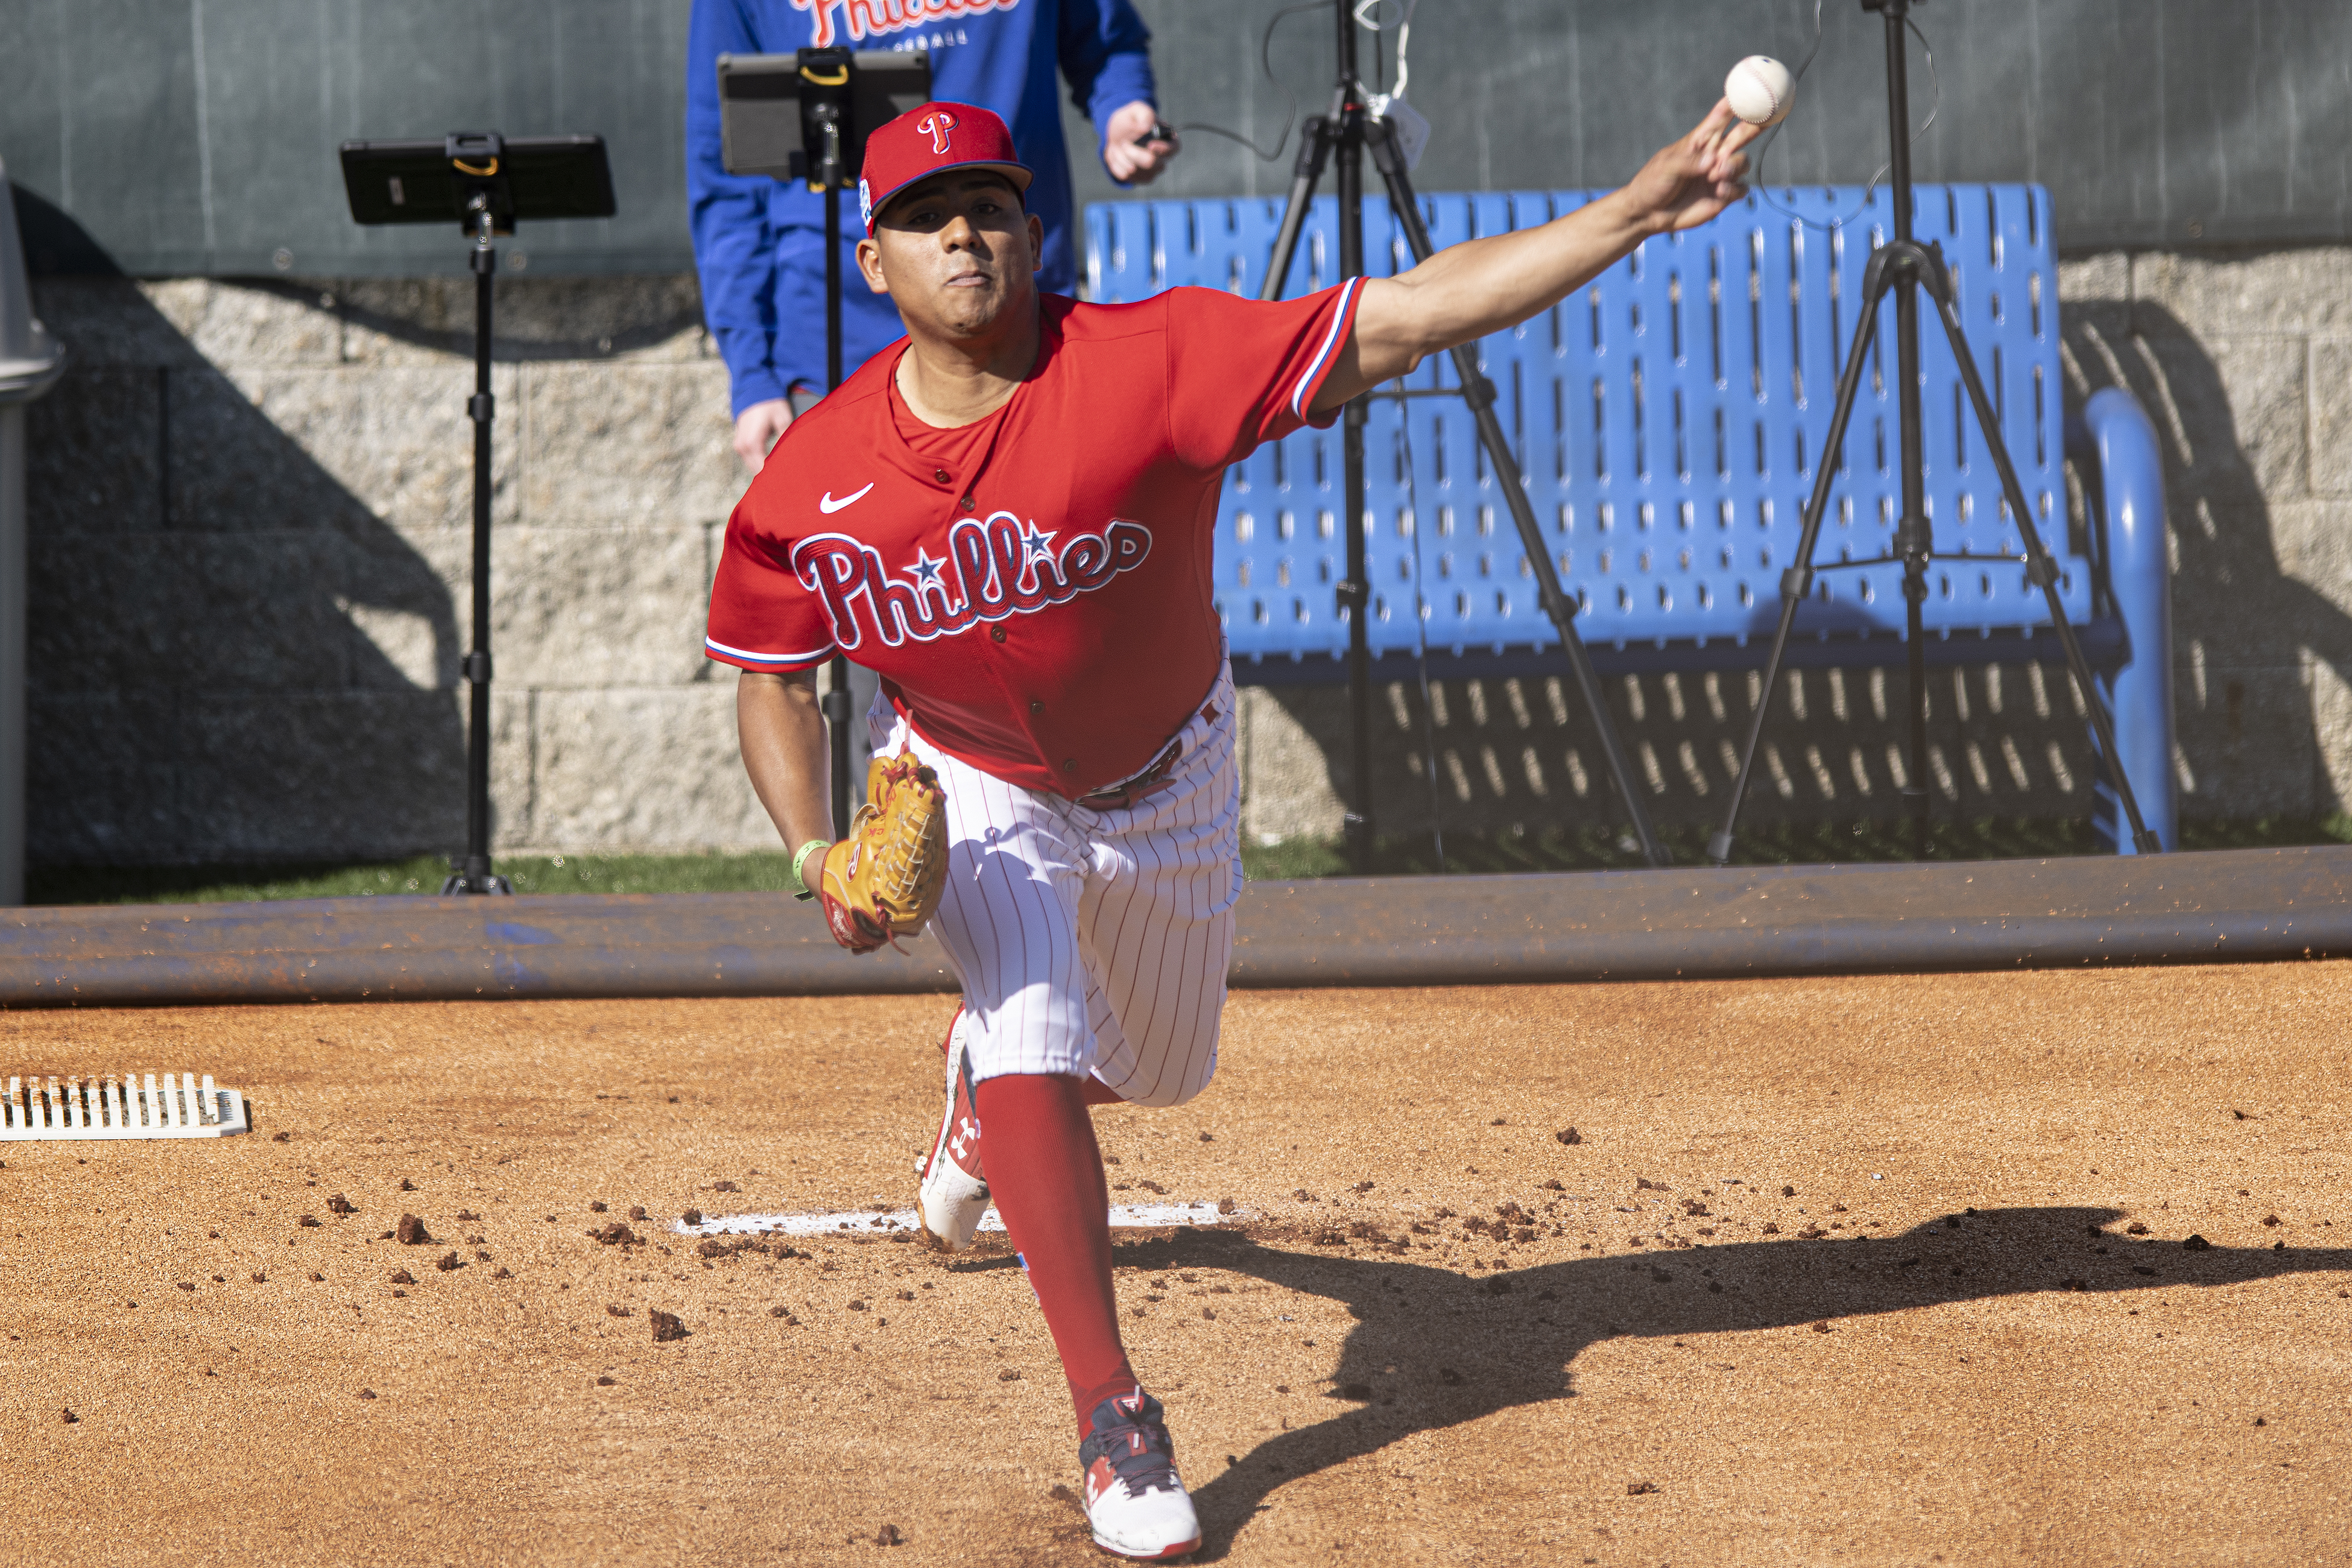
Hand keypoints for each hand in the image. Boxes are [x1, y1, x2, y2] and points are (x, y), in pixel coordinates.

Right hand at [733, 397, 794, 474]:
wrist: (754, 389)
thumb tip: (790, 459)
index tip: (790, 480)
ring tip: (782, 474)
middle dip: (771, 476)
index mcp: (752, 443)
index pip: (763, 469)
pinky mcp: (739, 444)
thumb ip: (785, 440)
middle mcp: (742, 447)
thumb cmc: (770, 404)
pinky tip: (774, 466)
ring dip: (766, 472)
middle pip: (757, 472)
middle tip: (789, 480)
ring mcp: (739, 446)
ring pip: (753, 467)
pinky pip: (750, 460)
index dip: (776, 475)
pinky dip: (760, 464)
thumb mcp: (783, 420)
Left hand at [1101, 101, 1177, 185]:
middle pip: (1152, 163)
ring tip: (1122, 146)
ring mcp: (1153, 170)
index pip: (1174, 148)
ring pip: (1136, 170)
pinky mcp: (1141, 178)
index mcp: (1168, 139)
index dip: (1163, 149)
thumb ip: (1144, 114)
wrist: (1116, 133)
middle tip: (1125, 143)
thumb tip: (1146, 127)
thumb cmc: (1131, 120)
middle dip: (1133, 152)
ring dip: (1123, 157)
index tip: (1150, 145)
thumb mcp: (1137, 109)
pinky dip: (1118, 165)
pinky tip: (1120, 155)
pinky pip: (1127, 176)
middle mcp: (1164, 157)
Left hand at [1615, 101, 1760, 236]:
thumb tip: (1712, 161)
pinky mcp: (1723, 195)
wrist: (1648, 214)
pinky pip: (1742, 188)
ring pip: (1743, 162)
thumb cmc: (1652, 184)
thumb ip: (1689, 162)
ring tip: (1716, 176)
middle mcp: (1715, 154)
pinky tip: (1718, 192)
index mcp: (1701, 139)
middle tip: (1761, 123)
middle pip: (1743, 133)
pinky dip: (1734, 189)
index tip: (1748, 92)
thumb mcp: (1667, 167)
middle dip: (1755, 126)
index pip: (1721, 115)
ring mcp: (1720, 174)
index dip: (1736, 103)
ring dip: (1734, 167)